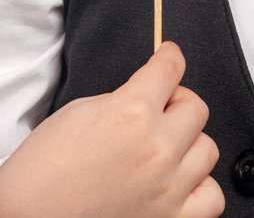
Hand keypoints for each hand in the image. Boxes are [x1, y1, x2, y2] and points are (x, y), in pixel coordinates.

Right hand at [0, 40, 222, 217]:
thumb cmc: (42, 171)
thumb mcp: (79, 113)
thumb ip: (122, 100)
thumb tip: (149, 95)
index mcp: (131, 114)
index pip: (170, 69)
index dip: (169, 58)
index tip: (170, 57)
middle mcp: (156, 149)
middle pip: (195, 108)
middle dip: (177, 103)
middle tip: (160, 109)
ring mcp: (168, 188)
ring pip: (207, 149)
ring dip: (188, 144)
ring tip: (165, 150)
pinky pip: (211, 197)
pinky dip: (200, 187)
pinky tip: (180, 183)